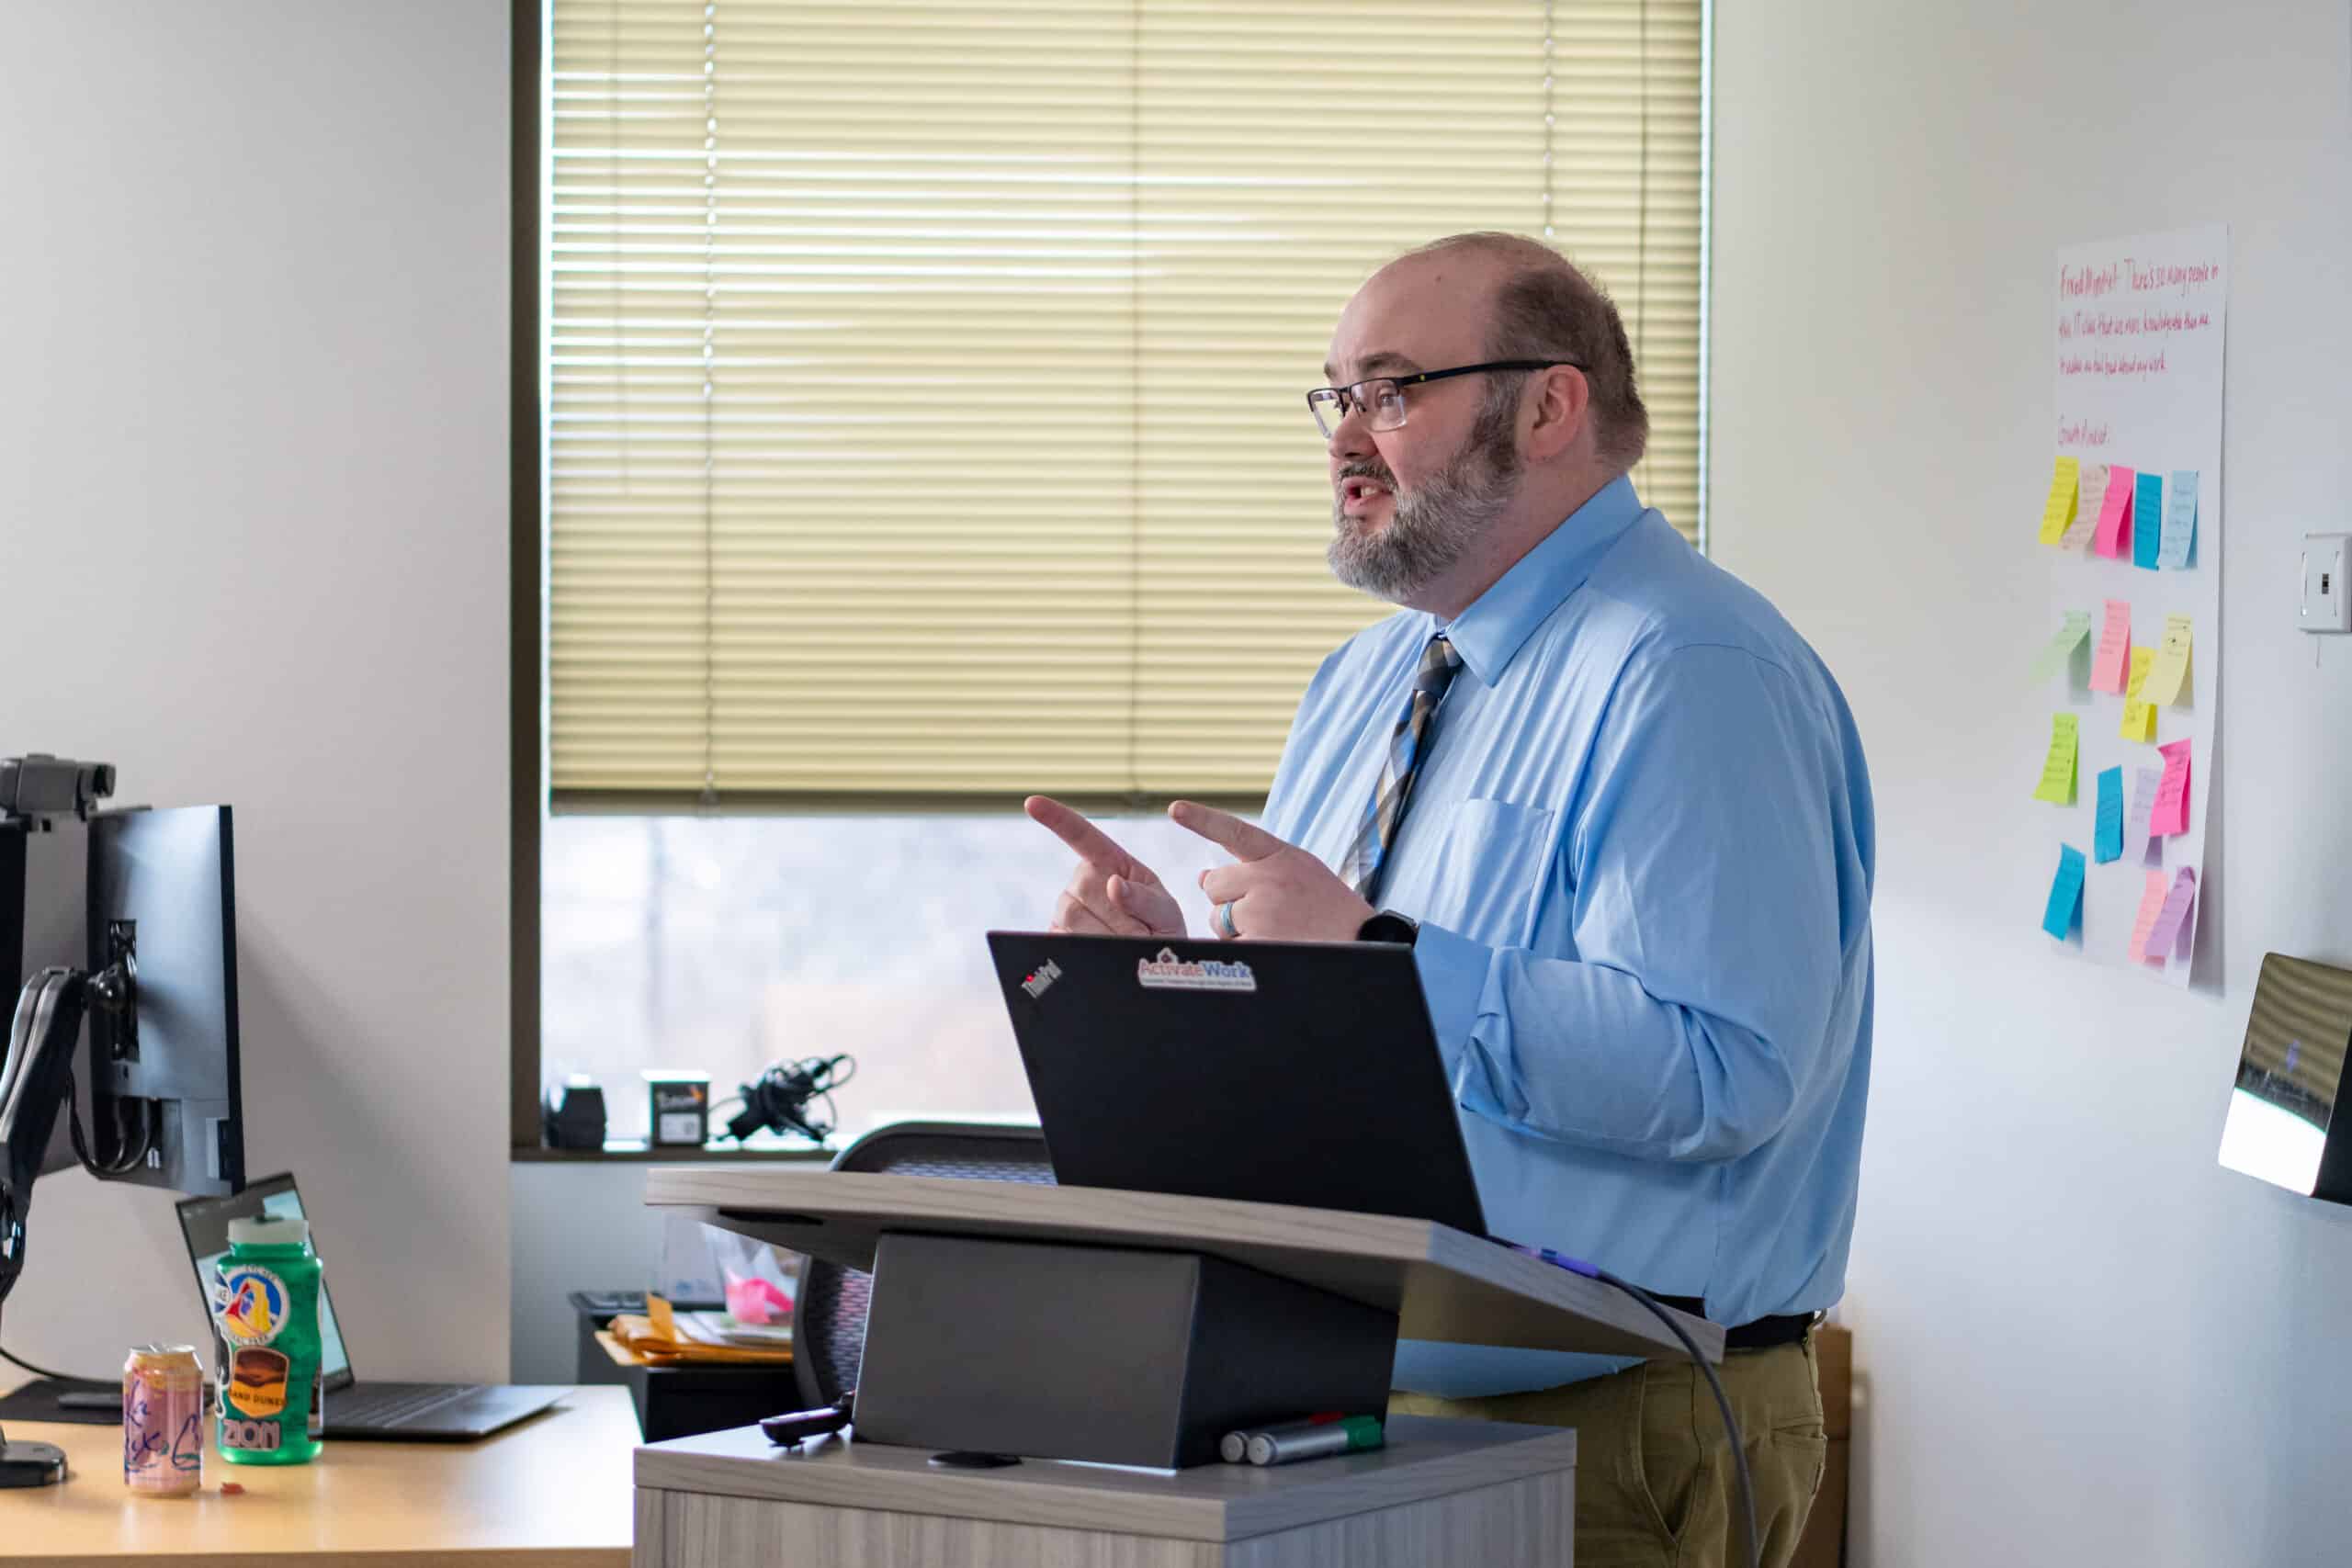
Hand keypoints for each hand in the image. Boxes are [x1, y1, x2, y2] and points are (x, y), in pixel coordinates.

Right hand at [1025, 795, 1186, 937]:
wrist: (1153, 969)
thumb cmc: (1162, 933)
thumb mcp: (1166, 913)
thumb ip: (1145, 899)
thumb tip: (1113, 884)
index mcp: (1111, 863)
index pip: (1081, 835)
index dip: (1057, 818)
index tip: (1032, 802)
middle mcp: (1083, 881)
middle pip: (1082, 887)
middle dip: (1117, 916)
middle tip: (1140, 933)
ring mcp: (1067, 909)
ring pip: (1072, 916)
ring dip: (1106, 935)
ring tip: (1126, 944)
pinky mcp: (1056, 936)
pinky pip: (1061, 940)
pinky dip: (1086, 950)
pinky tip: (1102, 953)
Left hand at [1172, 801, 1374, 941]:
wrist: (1364, 941)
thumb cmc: (1327, 907)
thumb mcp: (1298, 872)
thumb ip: (1254, 869)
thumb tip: (1203, 876)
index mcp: (1280, 855)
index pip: (1234, 832)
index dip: (1202, 820)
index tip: (1175, 808)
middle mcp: (1268, 878)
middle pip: (1213, 885)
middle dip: (1227, 900)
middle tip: (1265, 911)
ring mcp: (1263, 911)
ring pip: (1217, 918)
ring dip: (1235, 928)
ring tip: (1276, 930)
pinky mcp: (1260, 942)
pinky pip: (1229, 944)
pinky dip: (1245, 949)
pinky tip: (1276, 945)